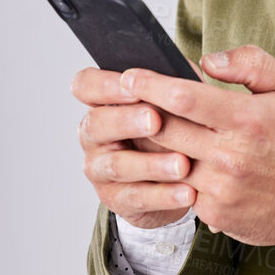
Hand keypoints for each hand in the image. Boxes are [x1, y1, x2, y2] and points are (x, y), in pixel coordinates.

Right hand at [71, 64, 200, 229]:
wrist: (178, 177)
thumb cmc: (173, 128)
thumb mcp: (174, 102)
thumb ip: (174, 85)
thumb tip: (189, 74)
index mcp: (102, 102)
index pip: (85, 85)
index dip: (104, 84)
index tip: (133, 84)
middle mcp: (93, 134)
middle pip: (97, 124)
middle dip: (126, 121)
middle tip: (156, 120)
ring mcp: (100, 169)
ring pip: (117, 165)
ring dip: (151, 164)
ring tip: (182, 164)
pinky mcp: (116, 199)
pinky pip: (136, 198)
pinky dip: (164, 196)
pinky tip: (188, 192)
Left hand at [115, 45, 274, 247]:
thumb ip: (250, 63)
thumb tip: (207, 61)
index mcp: (246, 119)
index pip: (185, 97)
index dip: (151, 84)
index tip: (129, 75)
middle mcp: (230, 155)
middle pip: (165, 128)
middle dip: (136, 111)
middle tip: (118, 97)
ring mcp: (219, 187)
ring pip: (164, 161)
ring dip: (145, 143)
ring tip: (132, 127)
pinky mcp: (214, 211)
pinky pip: (178, 187)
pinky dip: (165, 172)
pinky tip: (158, 159)